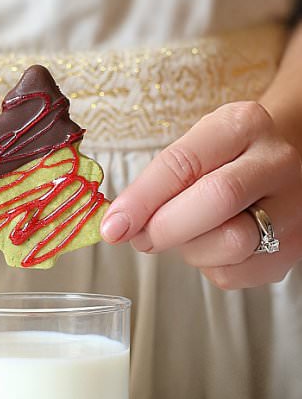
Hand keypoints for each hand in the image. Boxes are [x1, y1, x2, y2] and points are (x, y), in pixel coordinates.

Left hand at [100, 101, 301, 288]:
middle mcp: (276, 161)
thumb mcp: (191, 151)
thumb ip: (156, 184)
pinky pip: (236, 274)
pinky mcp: (293, 247)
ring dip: (191, 249)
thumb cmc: (224, 160)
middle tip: (142, 237)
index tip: (113, 225)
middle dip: (165, 227)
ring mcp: (293, 206)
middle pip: (216, 200)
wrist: (277, 167)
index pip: (183, 163)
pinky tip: (212, 246)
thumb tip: (120, 225)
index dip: (141, 200)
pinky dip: (209, 266)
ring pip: (231, 243)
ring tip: (187, 235)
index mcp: (241, 125)